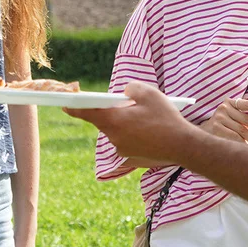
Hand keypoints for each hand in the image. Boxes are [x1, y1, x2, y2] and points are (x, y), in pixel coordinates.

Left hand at [65, 82, 197, 163]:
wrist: (183, 146)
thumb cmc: (165, 118)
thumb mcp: (148, 93)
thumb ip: (130, 88)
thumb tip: (125, 93)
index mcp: (113, 120)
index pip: (87, 112)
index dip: (74, 107)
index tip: (64, 104)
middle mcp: (113, 136)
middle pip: (105, 120)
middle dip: (114, 112)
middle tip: (131, 105)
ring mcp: (122, 149)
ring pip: (118, 131)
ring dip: (127, 123)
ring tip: (148, 119)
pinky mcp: (131, 158)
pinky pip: (128, 141)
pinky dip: (135, 135)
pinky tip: (151, 132)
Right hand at [202, 98, 247, 145]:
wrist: (200, 135)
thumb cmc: (221, 126)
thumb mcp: (230, 116)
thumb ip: (244, 116)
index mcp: (230, 102)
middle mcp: (224, 108)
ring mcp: (219, 118)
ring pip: (243, 131)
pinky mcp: (216, 128)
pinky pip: (235, 138)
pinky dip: (244, 144)